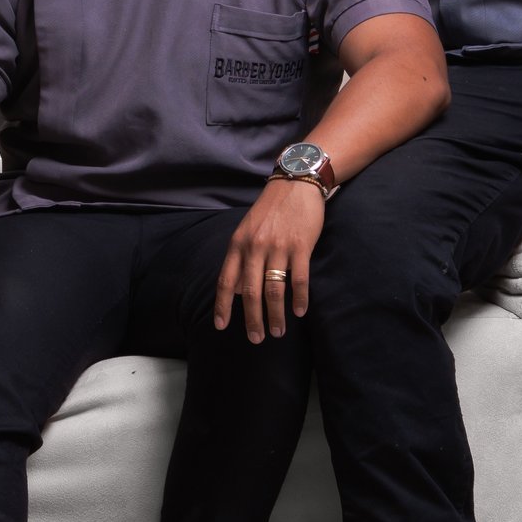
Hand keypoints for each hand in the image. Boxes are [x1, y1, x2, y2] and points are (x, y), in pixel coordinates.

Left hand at [214, 179, 326, 341]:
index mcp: (238, 244)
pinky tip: (299, 312)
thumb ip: (241, 258)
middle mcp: (255, 247)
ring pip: (274, 290)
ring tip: (278, 331)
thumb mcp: (247, 230)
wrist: (296, 182)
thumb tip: (237, 290)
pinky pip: (299, 279)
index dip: (223, 306)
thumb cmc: (271, 209)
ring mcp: (278, 247)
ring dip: (276, 315)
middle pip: (250, 293)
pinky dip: (299, 299)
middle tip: (256, 339)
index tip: (221, 326)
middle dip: (252, 320)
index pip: (226, 281)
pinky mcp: (301, 246)